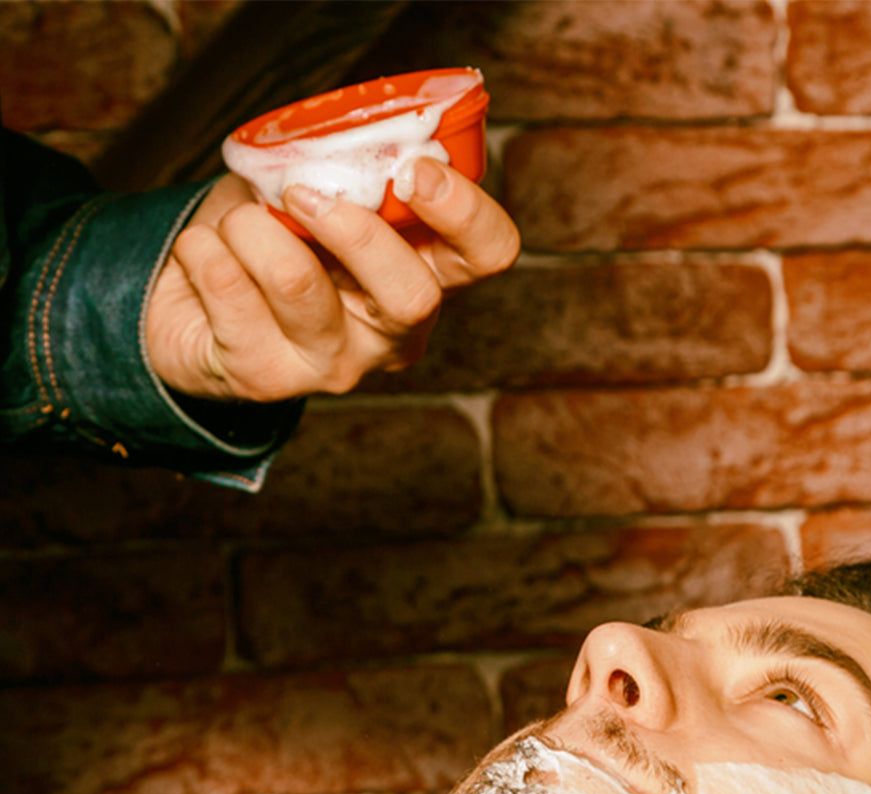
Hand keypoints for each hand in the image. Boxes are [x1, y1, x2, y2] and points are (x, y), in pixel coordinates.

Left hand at [147, 158, 519, 399]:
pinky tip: (208, 257)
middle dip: (352, 230)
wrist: (189, 300)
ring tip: (236, 223)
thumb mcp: (316, 190)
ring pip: (297, 283)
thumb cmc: (267, 236)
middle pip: (413, 298)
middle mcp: (391, 335)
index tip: (414, 169)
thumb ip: (340, 170)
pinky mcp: (265, 379)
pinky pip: (227, 286)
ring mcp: (331, 364)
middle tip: (300, 192)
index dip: (465, 210)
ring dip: (248, 226)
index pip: (489, 253)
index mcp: (424, 275)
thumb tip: (333, 145)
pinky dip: (202, 247)